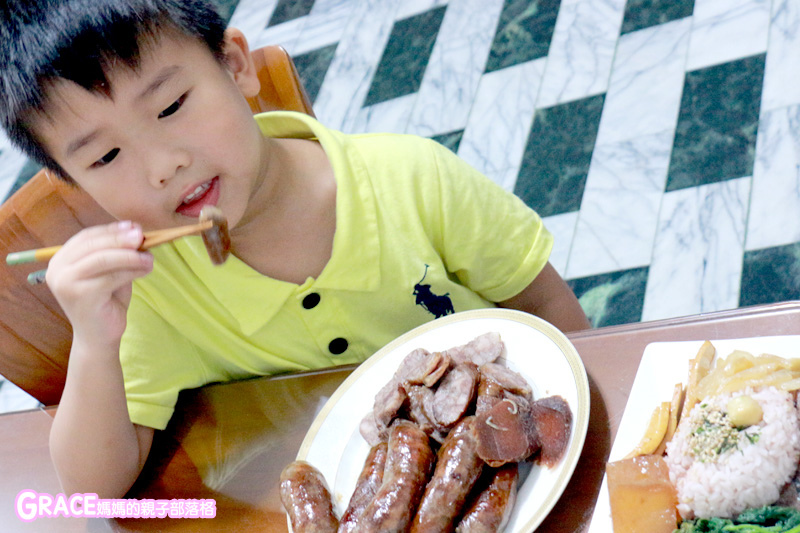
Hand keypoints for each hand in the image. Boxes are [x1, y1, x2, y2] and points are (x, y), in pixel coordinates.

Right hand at [46, 221, 153, 349]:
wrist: (99, 337)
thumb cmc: (106, 301)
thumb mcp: (110, 271)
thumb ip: (117, 252)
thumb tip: (135, 230)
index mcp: (62, 259)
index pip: (87, 236)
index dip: (111, 230)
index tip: (134, 226)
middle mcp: (58, 269)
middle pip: (93, 245)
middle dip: (120, 239)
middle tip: (142, 237)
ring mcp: (66, 282)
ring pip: (103, 259)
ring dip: (130, 256)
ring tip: (149, 258)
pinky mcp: (80, 295)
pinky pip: (111, 276)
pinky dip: (131, 270)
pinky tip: (146, 270)